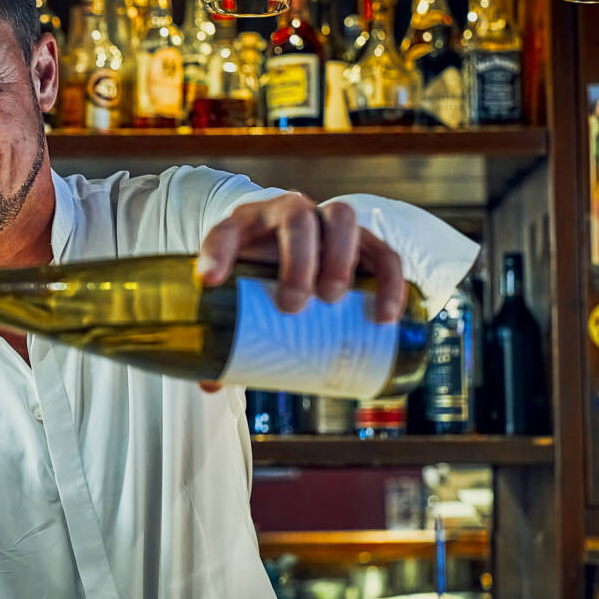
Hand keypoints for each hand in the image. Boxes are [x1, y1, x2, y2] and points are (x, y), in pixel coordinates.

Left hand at [195, 193, 405, 391]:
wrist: (287, 250)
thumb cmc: (256, 274)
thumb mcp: (236, 295)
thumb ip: (225, 333)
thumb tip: (211, 384)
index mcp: (245, 226)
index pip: (225, 233)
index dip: (216, 255)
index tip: (209, 281)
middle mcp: (288, 214)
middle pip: (297, 217)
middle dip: (298, 260)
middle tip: (293, 305)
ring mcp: (327, 224)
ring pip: (342, 218)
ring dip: (341, 258)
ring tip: (335, 299)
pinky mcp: (363, 243)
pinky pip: (383, 252)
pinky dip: (389, 281)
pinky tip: (384, 316)